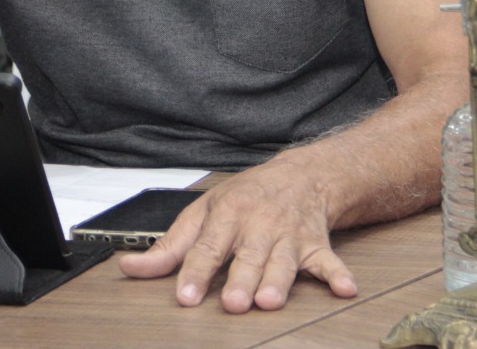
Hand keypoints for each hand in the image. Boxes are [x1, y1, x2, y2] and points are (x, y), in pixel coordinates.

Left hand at [116, 156, 357, 312]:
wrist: (302, 175)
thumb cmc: (247, 197)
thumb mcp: (203, 211)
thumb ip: (169, 245)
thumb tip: (131, 268)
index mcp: (228, 215)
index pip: (207, 247)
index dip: (195, 272)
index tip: (185, 296)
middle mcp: (259, 225)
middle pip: (248, 257)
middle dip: (240, 280)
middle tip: (232, 302)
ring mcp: (289, 235)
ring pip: (283, 261)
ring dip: (279, 281)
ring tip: (270, 301)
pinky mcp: (316, 245)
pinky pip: (329, 261)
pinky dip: (338, 275)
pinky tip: (345, 288)